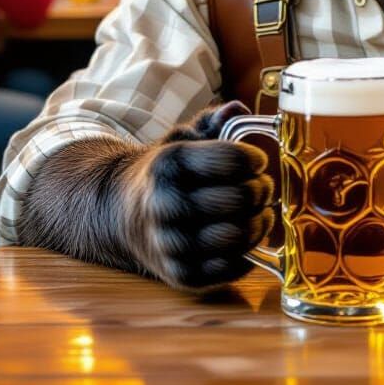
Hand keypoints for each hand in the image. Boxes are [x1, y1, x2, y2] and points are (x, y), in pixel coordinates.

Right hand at [119, 101, 273, 290]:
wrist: (122, 212)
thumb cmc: (166, 172)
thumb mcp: (182, 138)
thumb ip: (214, 121)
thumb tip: (239, 109)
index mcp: (169, 164)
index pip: (232, 160)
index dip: (254, 159)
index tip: (257, 161)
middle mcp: (165, 205)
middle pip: (241, 198)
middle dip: (261, 190)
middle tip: (262, 186)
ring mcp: (171, 244)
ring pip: (239, 235)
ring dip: (260, 221)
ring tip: (258, 211)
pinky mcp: (179, 275)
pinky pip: (231, 268)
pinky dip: (248, 252)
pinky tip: (242, 235)